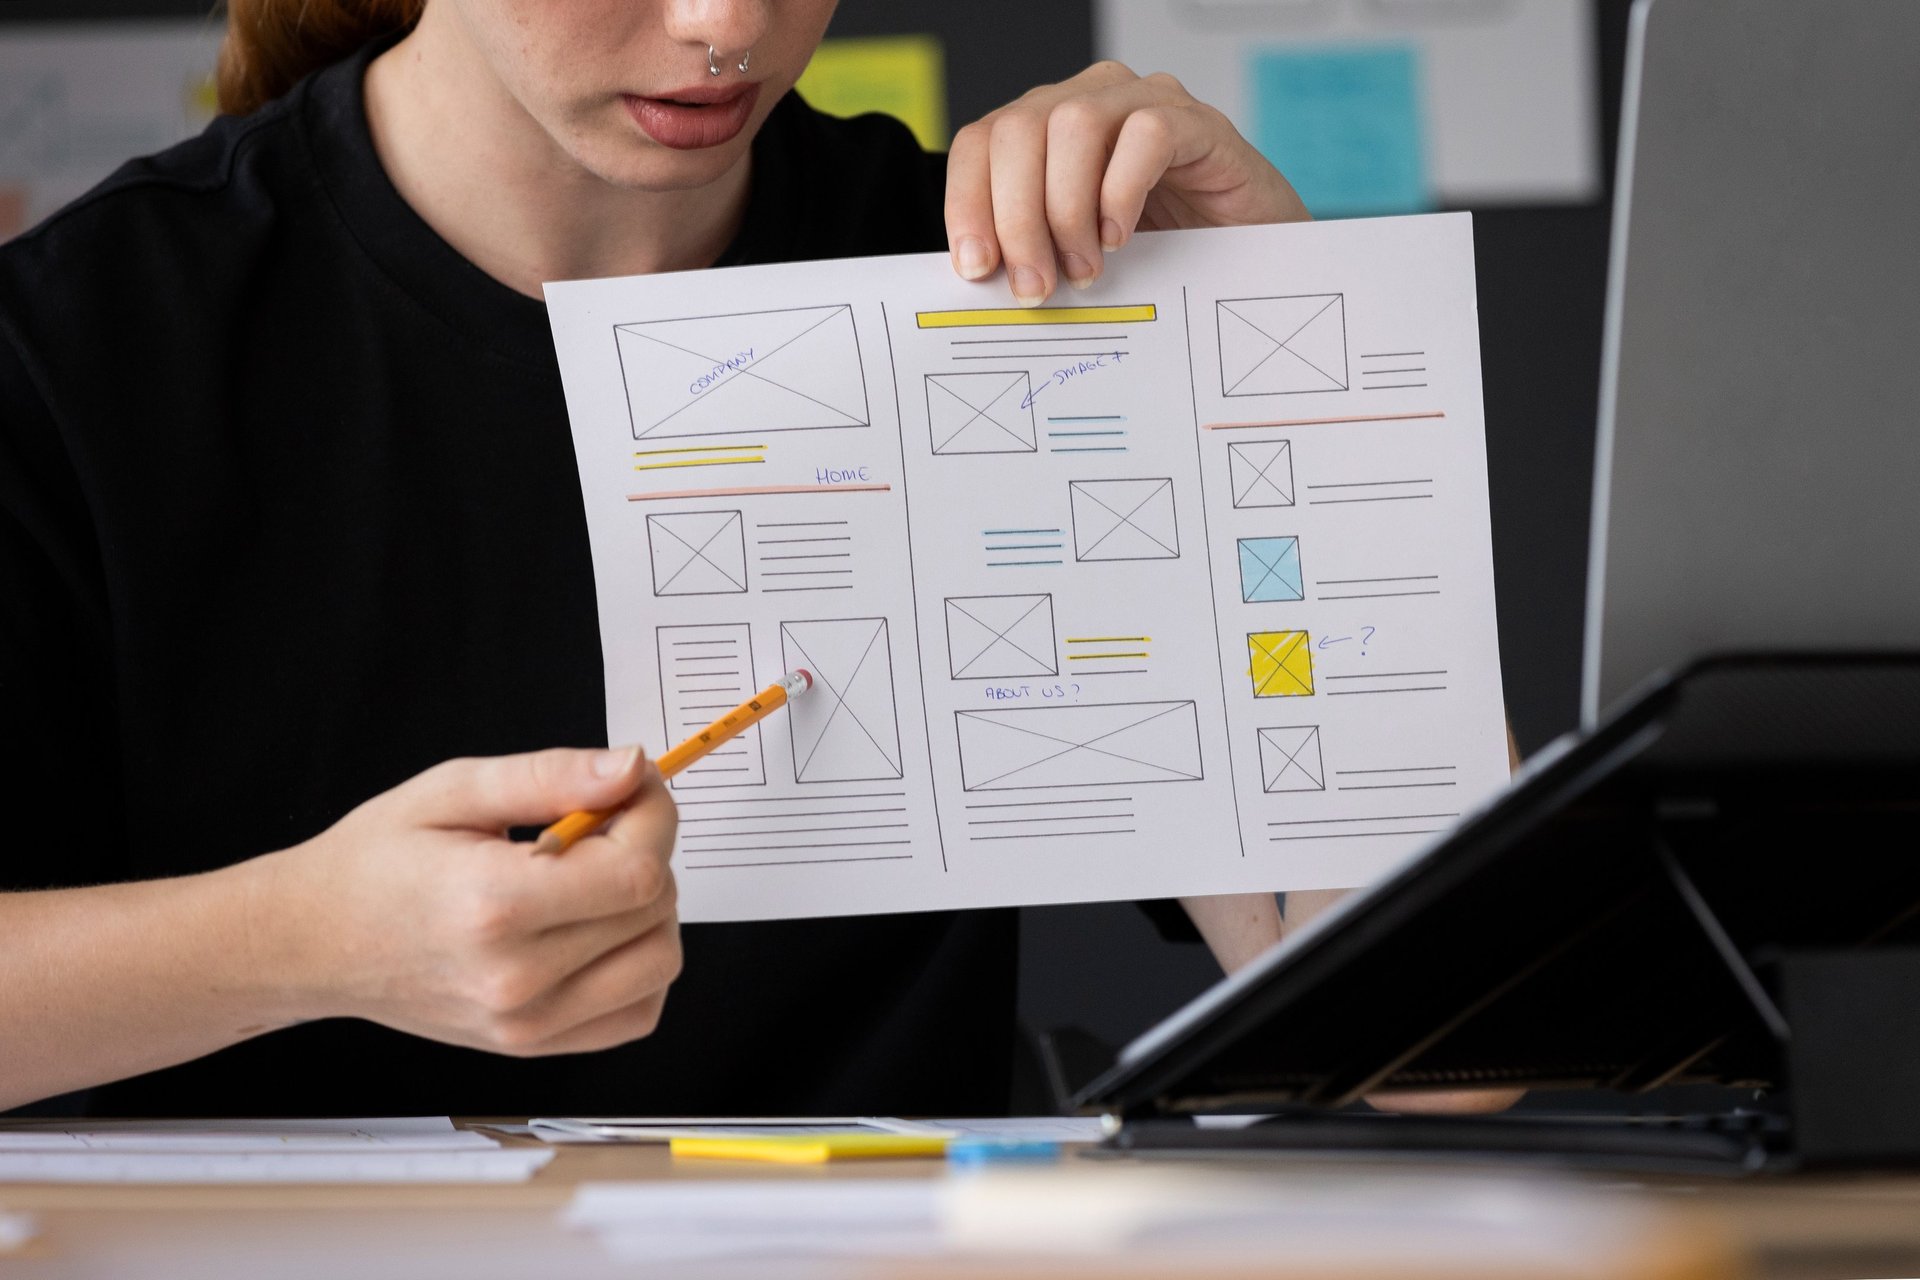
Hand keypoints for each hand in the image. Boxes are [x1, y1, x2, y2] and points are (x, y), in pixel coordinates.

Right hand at [248, 746, 681, 1055]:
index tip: (634, 788)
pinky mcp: (533, 1047)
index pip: (638, 871)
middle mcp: (514, 978)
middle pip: (654, 912)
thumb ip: (550, 776)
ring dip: (650, 910)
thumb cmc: (374, 865)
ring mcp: (526, 1024)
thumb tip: (629, 768)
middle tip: (601, 824)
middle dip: (648, 851)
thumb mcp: (454, 790)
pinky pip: (637, 1013)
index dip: (654, 816)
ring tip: (595, 878)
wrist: (315, 941)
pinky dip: (639, 966)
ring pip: (659, 962)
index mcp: (493, 906)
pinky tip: (598, 929)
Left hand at [945, 61, 1309, 305]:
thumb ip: (1033, 250)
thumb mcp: (1080, 254)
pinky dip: (1121, 192)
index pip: (982, 142)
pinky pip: (1145, 135)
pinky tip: (1121, 237)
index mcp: (1049, 128)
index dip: (967, 202)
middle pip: (1019, 131)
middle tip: (1034, 286)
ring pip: (1073, 125)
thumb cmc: (1166, 253)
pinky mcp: (1198, 124)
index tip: (976, 268)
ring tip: (1084, 269)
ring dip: (1066, 209)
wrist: (1256, 259)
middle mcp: (1091, 100)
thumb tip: (981, 280)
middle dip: (1015, 218)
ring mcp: (1145, 103)